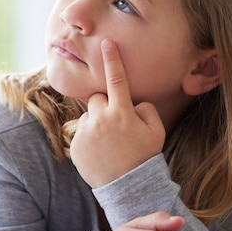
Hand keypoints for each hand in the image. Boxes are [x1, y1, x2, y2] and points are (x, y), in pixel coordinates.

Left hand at [70, 39, 164, 187]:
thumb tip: (131, 102)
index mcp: (121, 112)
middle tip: (117, 126)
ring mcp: (85, 132)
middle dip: (106, 106)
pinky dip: (88, 138)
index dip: (112, 59)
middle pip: (98, 98)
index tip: (106, 43)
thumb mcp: (156, 131)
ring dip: (96, 123)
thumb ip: (145, 109)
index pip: (116, 79)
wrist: (128, 187)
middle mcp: (100, 119)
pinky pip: (81, 132)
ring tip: (109, 144)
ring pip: (88, 116)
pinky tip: (100, 152)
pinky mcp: (75, 145)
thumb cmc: (144, 157)